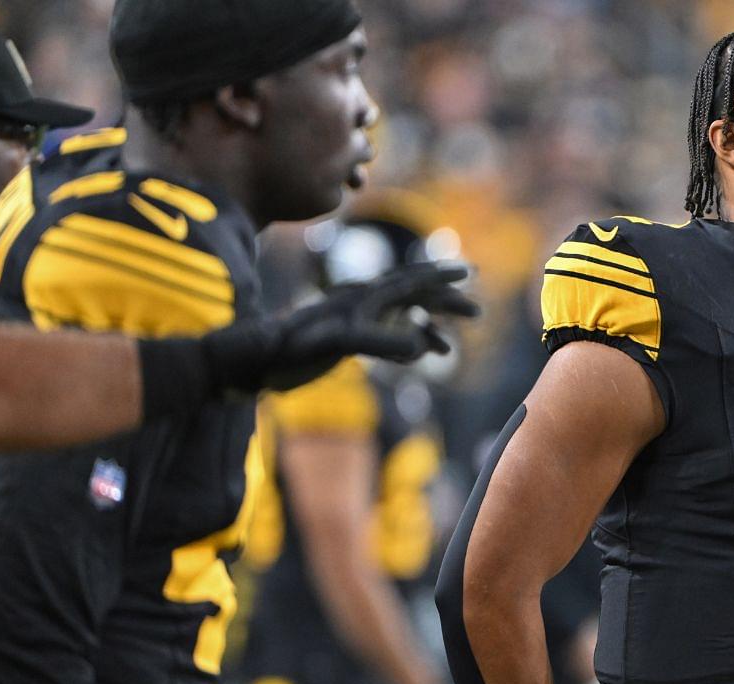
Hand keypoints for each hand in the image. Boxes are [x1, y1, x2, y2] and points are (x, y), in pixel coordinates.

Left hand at [202, 263, 477, 394]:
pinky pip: (390, 336)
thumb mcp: (338, 344)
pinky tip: (422, 356)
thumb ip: (381, 342)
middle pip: (414, 295)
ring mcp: (357, 321)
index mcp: (364, 296)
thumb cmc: (293, 350)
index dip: (441, 278)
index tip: (469, 272)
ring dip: (429, 326)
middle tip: (476, 311)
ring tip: (454, 344)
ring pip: (403, 318)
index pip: (411, 281)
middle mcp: (363, 303)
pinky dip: (411, 343)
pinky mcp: (349, 339)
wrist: (257, 360)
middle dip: (445, 302)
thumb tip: (422, 346)